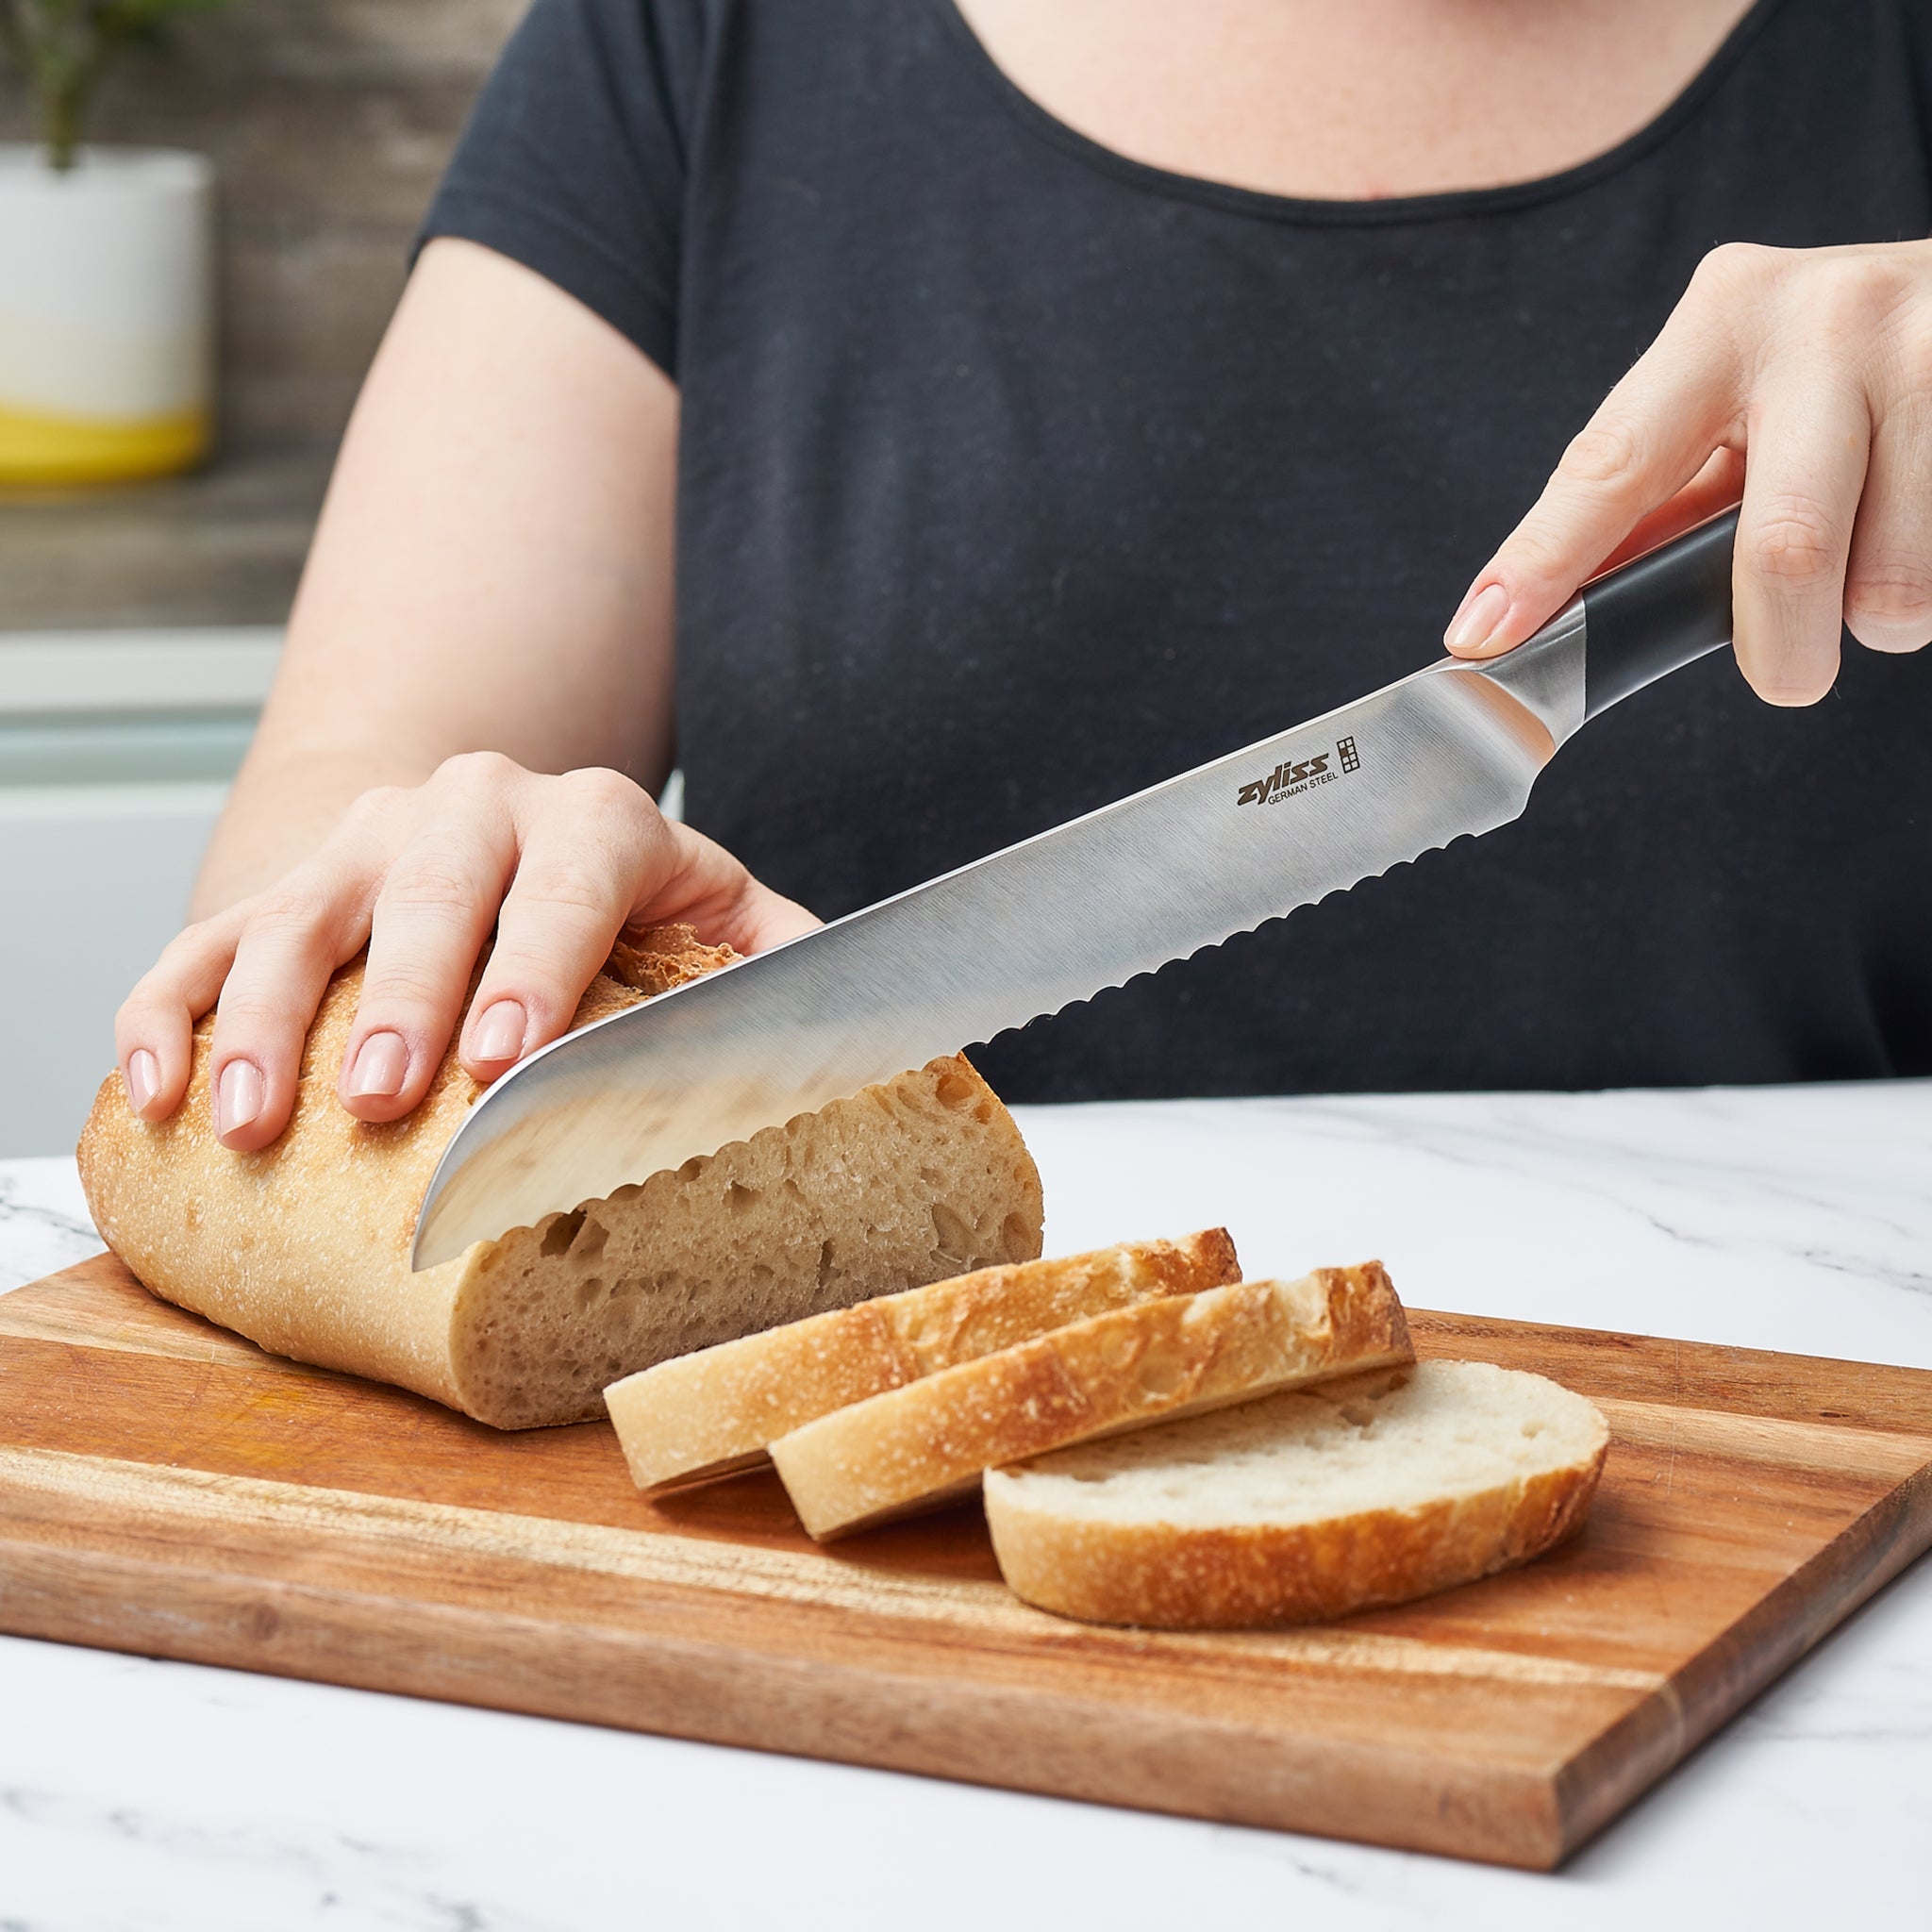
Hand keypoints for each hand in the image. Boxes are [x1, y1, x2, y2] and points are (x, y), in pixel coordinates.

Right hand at [115, 753, 818, 1150]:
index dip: (537, 968)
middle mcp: (475, 808)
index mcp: (596, 819)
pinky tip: (158, 1086)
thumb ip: (786, 963)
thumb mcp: (721, 919)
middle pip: (429, 891)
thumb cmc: (630, 911)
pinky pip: (210, 940)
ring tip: (254, 1120)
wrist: (516, 843)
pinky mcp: (283, 885)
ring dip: (270, 1018)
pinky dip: (173, 1009)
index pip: (570, 883)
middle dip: (404, 996)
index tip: (509, 1060)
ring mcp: (367, 841)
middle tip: (384, 1099)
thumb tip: (877, 1038)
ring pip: (301, 913)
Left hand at [1443, 239, 1931, 702]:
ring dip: (1879, 615)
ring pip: (1890, 583)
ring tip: (1879, 560)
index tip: (1483, 635)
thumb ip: (1658, 498)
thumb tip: (1539, 607)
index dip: (1544, 561)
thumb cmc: (1842, 366)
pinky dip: (1930, 588)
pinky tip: (1924, 526)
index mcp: (1724, 319)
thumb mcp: (1740, 404)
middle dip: (1778, 649)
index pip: (1612, 465)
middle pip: (1782, 553)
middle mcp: (1825, 320)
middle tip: (1784, 670)